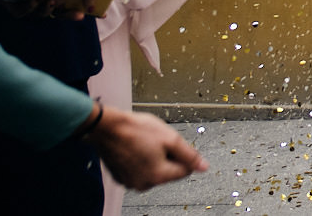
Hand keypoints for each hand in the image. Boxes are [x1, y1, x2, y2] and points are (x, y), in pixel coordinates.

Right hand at [88, 105, 208, 189]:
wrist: (108, 127)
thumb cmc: (136, 130)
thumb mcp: (171, 138)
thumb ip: (190, 155)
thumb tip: (204, 167)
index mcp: (158, 176)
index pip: (185, 171)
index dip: (184, 154)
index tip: (174, 143)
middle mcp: (143, 184)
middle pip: (169, 171)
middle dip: (168, 156)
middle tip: (158, 141)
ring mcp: (130, 182)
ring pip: (154, 170)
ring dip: (154, 157)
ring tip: (145, 143)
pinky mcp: (121, 177)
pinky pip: (139, 169)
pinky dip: (141, 159)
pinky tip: (136, 147)